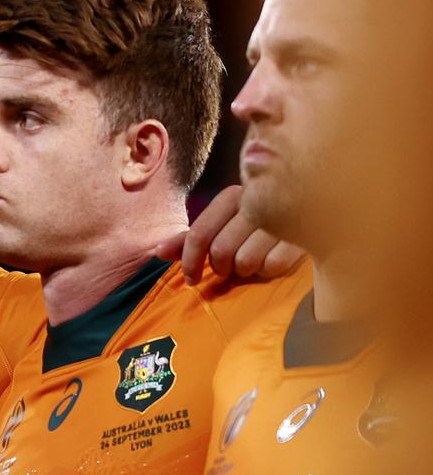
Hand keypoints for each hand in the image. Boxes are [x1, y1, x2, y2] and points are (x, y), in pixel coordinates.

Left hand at [155, 185, 305, 284]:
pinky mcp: (304, 235)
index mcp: (234, 196)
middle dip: (221, 266)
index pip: (199, 233)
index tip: (190, 278)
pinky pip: (272, 266)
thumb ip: (193, 237)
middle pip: (220, 251)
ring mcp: (282, 218)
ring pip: (245, 262)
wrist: (317, 210)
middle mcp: (256, 202)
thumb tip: (157, 251)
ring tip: (255, 259)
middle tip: (230, 267)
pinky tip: (274, 258)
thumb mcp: (225, 224)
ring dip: (246, 269)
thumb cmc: (260, 222)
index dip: (189, 260)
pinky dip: (269, 270)